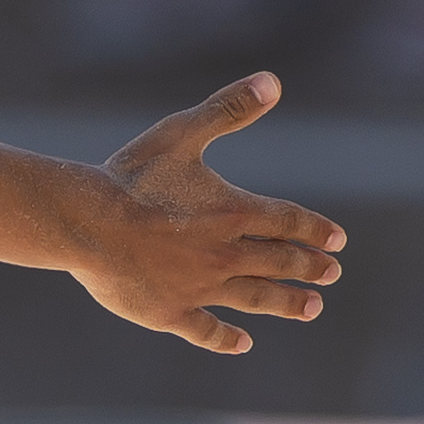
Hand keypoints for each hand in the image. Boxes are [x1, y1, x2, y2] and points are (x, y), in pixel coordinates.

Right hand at [77, 73, 347, 353]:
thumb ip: (228, 109)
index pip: (287, 222)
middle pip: (278, 262)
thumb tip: (273, 81)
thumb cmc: (131, 177)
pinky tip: (244, 342)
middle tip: (333, 274)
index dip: (315, 231)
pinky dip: (226, 338)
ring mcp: (199, 287)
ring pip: (255, 298)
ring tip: (313, 308)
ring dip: (286, 303)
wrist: (85, 223)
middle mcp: (225, 254)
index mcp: (233, 213)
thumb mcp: (182, 133)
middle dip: (309, 268)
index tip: (338, 241)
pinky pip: (206, 331)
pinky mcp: (171, 313)